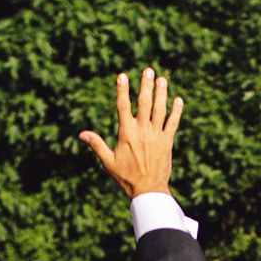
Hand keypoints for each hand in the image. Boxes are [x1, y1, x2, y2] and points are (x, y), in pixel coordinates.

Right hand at [78, 68, 182, 197]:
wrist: (148, 190)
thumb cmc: (126, 177)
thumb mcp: (108, 161)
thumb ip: (97, 144)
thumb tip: (81, 134)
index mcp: (126, 133)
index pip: (123, 106)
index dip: (122, 90)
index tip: (122, 76)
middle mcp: (142, 131)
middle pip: (144, 103)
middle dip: (146, 85)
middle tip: (148, 70)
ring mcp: (156, 135)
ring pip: (160, 109)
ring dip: (161, 93)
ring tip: (162, 79)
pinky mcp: (167, 141)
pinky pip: (172, 123)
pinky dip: (176, 111)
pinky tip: (178, 100)